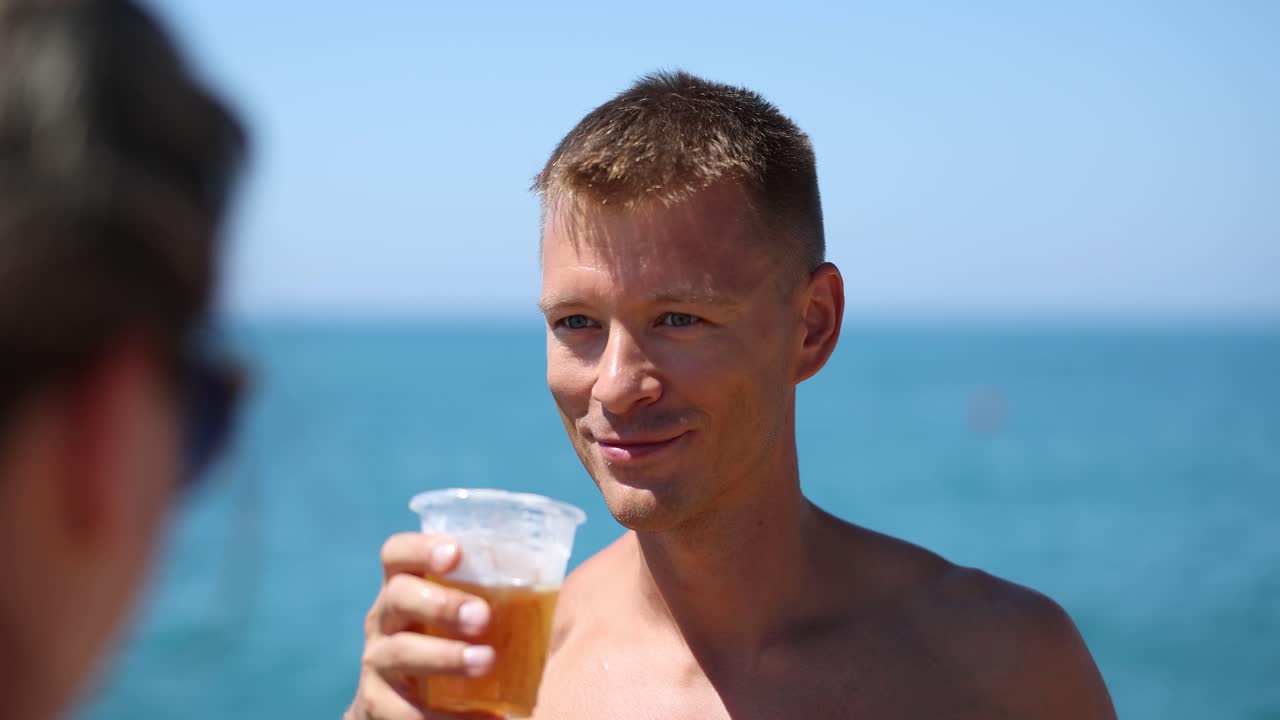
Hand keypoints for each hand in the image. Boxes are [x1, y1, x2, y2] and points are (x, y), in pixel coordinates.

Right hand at [345, 533, 501, 719]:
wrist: (411, 708)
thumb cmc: (453, 646)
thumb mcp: (465, 617)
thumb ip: (495, 596)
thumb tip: (547, 576)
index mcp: (405, 588)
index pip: (397, 554)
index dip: (420, 548)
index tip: (455, 553)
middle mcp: (383, 620)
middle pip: (398, 597)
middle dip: (441, 603)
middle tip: (483, 617)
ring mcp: (376, 663)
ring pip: (400, 653)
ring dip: (445, 656)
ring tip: (486, 662)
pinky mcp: (378, 706)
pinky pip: (405, 711)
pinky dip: (444, 716)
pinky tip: (484, 717)